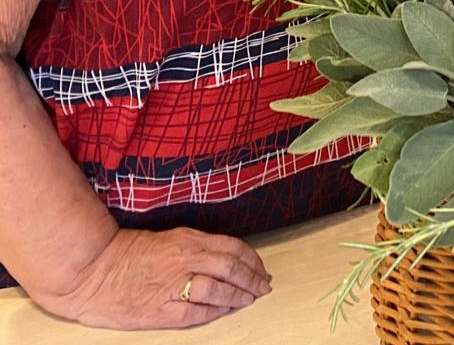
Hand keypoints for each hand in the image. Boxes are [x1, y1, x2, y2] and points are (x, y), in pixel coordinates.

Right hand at [32, 226, 271, 329]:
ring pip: (220, 289)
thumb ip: (197, 247)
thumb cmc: (127, 253)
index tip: (261, 268)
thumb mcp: (169, 239)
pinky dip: (215, 312)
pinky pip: (197, 313)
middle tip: (264, 287)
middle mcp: (186, 260)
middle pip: (232, 268)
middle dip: (253, 279)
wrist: (91, 271)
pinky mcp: (160, 310)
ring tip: (249, 299)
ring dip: (239, 296)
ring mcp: (174, 285)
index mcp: (189, 240)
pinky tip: (224, 311)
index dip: (253, 259)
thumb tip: (227, 258)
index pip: (233, 248)